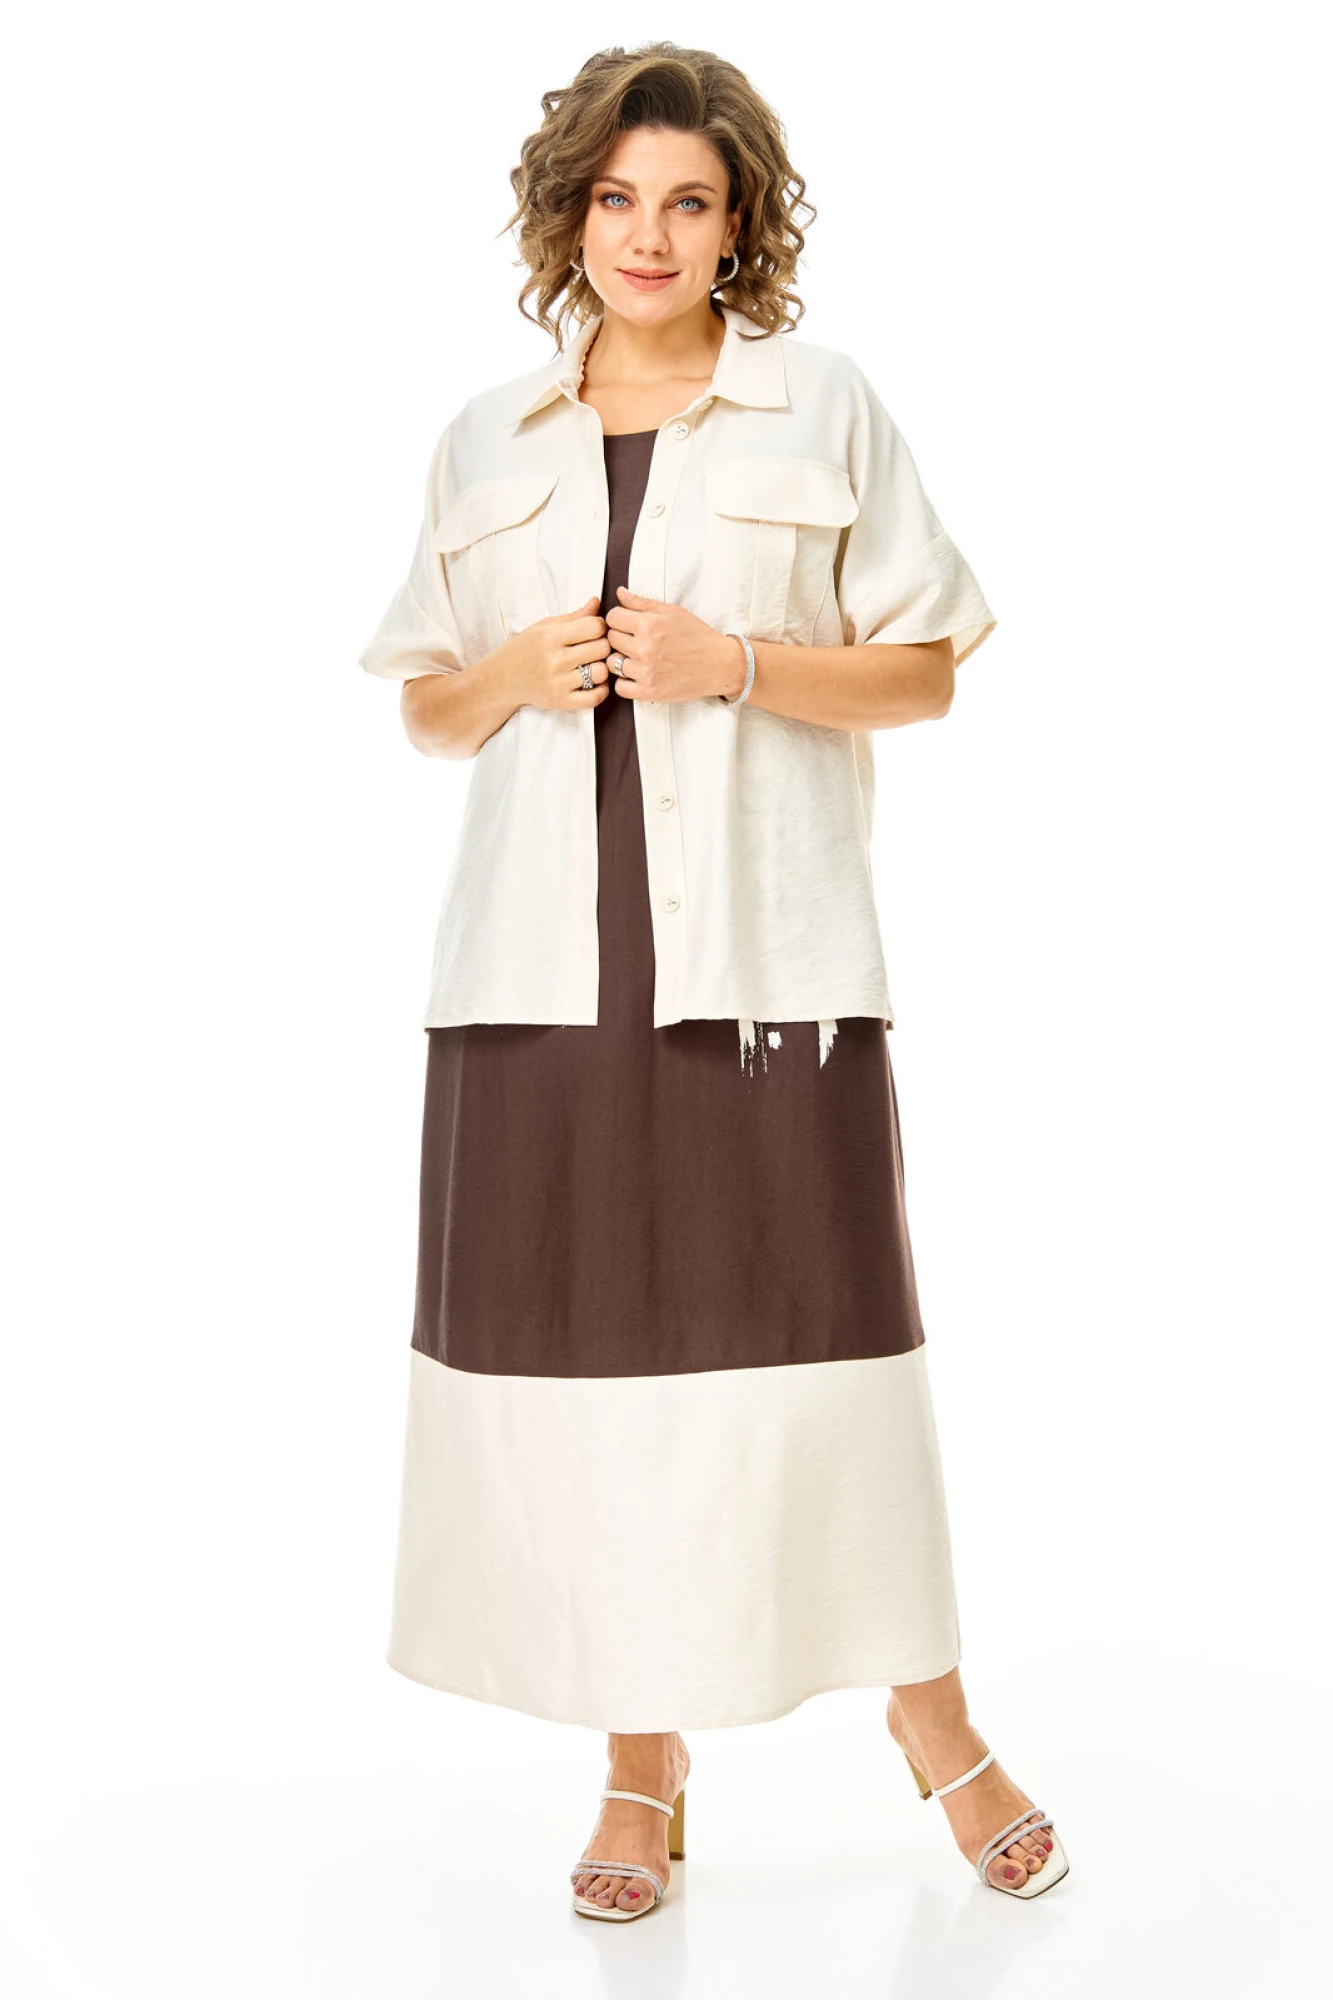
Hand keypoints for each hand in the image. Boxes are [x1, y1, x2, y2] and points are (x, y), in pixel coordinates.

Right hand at [504, 597, 612, 710]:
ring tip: (592, 665)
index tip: (593, 631)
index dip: (599, 626)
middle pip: (602, 648)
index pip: (595, 626)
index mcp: (551, 636)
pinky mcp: (561, 702)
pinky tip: (594, 682)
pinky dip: (601, 690)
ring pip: (601, 672)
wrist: (502, 679)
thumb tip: (597, 601)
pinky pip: (594, 698)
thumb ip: (574, 617)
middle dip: (602, 646)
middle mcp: (554, 660)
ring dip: (601, 668)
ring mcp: (558, 683)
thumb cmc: (525, 649)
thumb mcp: (545, 627)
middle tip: (593, 648)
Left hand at [605, 588, 744, 701]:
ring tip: (637, 657)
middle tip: (635, 640)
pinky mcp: (649, 691)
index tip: (627, 623)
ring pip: (612, 663)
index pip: (612, 618)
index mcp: (649, 625)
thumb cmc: (697, 636)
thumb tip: (619, 593)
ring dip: (621, 659)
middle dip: (620, 637)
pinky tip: (636, 675)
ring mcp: (645, 672)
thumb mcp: (673, 612)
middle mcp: (644, 649)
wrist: (718, 665)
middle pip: (610, 639)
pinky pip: (620, 687)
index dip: (619, 618)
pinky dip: (625, 681)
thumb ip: (643, 603)